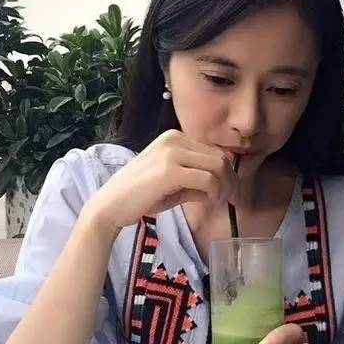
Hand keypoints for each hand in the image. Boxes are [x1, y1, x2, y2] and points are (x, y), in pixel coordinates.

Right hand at [84, 129, 239, 235]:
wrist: (111, 205)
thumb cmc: (141, 196)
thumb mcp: (174, 182)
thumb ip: (197, 178)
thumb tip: (225, 184)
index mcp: (175, 137)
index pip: (214, 151)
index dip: (228, 172)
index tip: (230, 191)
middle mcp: (174, 139)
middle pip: (221, 157)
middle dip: (231, 181)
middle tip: (231, 199)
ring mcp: (172, 153)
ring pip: (218, 167)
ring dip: (225, 188)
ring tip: (219, 202)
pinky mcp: (171, 171)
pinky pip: (208, 180)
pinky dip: (215, 193)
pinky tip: (209, 202)